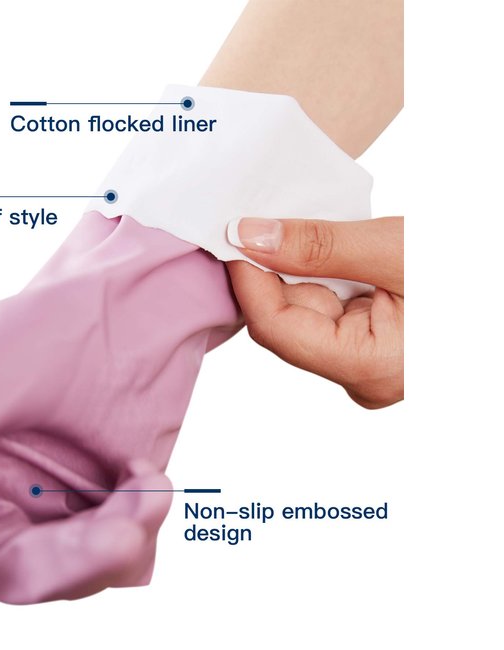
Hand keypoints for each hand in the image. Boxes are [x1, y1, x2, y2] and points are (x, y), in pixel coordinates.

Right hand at [0, 212, 239, 649]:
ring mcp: (54, 511)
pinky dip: (142, 531)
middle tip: (123, 532)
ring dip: (115, 541)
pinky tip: (152, 482)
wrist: (144, 302)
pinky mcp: (108, 512)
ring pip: (74, 574)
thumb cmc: (56, 322)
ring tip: (146, 485)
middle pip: (13, 573)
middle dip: (69, 562)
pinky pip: (123, 561)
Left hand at [226, 216, 402, 408]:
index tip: (233, 229)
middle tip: (263, 211)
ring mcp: (369, 362)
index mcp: (367, 368)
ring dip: (298, 264)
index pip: (273, 327)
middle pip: (285, 319)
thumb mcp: (398, 249)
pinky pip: (331, 307)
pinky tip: (328, 242)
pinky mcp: (376, 342)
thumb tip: (250, 237)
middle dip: (270, 266)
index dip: (247, 277)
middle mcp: (361, 376)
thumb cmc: (486, 267)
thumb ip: (320, 247)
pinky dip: (324, 272)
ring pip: (306, 309)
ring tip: (301, 218)